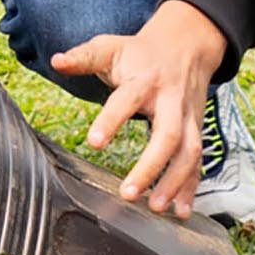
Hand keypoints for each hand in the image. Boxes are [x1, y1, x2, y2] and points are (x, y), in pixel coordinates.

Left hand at [53, 0, 225, 217]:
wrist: (188, 44)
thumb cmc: (142, 52)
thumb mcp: (111, 47)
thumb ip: (84, 57)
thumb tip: (56, 62)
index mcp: (145, 80)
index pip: (127, 100)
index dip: (111, 120)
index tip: (94, 143)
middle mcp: (170, 101)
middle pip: (168, 135)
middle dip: (151, 166)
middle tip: (128, 192)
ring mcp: (188, 117)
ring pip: (189, 152)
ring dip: (175, 182)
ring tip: (156, 207)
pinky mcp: (197, 130)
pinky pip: (198, 162)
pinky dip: (191, 187)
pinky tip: (180, 211)